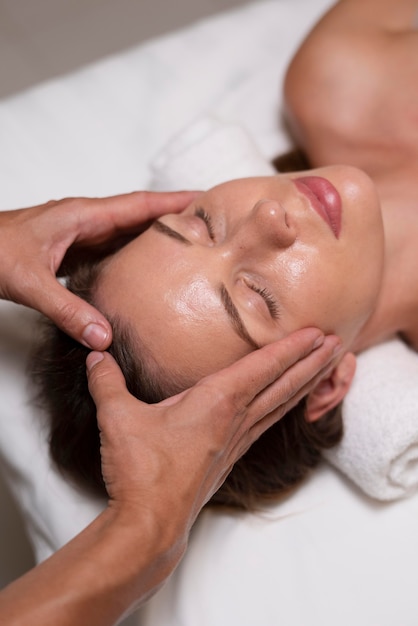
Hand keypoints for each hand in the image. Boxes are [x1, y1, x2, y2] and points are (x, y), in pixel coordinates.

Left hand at [0, 191, 196, 348]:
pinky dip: (133, 256)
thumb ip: (68, 310)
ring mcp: (79, 235)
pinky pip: (112, 250)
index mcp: (83, 216)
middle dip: (174, 218)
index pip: (139, 204)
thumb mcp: (30, 282)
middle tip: (210, 227)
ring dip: (156, 237)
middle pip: (140, 216)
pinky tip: (145, 272)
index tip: (205, 200)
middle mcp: (85, 221)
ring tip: (189, 248)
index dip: (174, 201)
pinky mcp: (72, 250)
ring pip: (127, 233)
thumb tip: (104, 336)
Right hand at [86, 328, 340, 545]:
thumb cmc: (141, 470)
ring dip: (305, 383)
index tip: (315, 332)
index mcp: (216, 403)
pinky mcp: (230, 458)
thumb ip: (107, 381)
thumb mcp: (118, 417)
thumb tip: (96, 355)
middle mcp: (235, 420)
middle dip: (311, 362)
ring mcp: (236, 442)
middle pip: (283, 385)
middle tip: (336, 342)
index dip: (290, 347)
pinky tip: (288, 406)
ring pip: (280, 405)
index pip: (262, 368)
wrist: (150, 523)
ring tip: (327, 367)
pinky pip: (267, 425)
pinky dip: (285, 408)